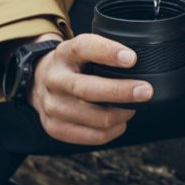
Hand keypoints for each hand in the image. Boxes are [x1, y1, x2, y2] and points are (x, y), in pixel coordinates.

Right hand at [28, 32, 152, 144]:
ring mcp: (51, 106)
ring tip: (132, 108)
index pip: (83, 48)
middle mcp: (54, 79)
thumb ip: (104, 53)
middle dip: (121, 92)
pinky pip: (91, 136)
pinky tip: (120, 122)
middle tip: (146, 91)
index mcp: (64, 54)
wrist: (39, 82)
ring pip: (94, 118)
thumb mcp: (83, 50)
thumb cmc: (73, 65)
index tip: (132, 59)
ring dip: (120, 115)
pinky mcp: (54, 127)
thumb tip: (139, 64)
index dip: (108, 52)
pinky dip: (112, 131)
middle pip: (88, 89)